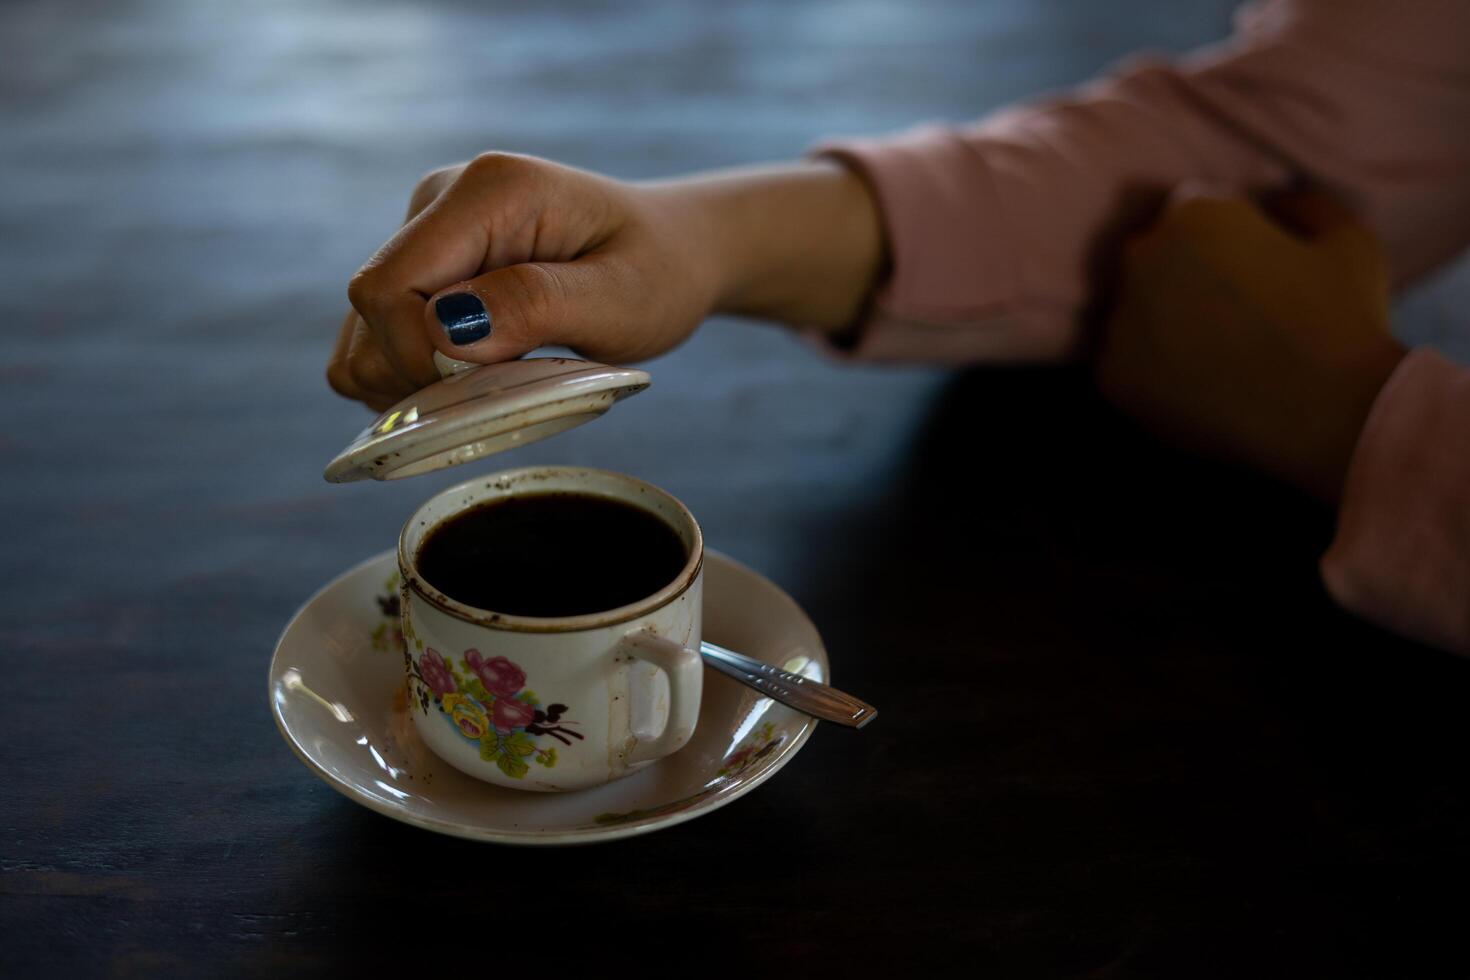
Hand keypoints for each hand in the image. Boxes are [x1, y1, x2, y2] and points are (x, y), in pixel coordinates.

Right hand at [327, 154, 883, 410]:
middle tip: (501, 396)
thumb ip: (535, 306)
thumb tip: (445, 329)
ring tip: (494, 388)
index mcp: (489, 191)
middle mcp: (442, 198)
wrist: (673, 254)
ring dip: (412, 381)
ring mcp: (427, 229)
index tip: (486, 391)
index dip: (417, 357)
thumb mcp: (620, 301)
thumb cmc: (658, 275)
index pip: (388, 286)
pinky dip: (413, 375)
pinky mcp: (426, 263)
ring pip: (364, 329)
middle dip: (416, 375)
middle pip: (369, 309)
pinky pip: (380, 335)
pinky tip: (473, 382)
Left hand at [1095, 189, 1406, 504]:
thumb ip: (1304, 204)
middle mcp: (1143, 258)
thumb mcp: (1348, 238)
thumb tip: (1277, 201)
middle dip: (1185, 284)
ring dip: (1165, 330)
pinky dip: (1155, 378)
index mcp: (1193, 213)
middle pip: (1154, 264)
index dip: (1223, 248)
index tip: (1252, 278)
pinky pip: (1127, 369)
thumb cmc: (1348, 321)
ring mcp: (1120, 319)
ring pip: (1135, 317)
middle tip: (1236, 323)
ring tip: (1223, 360)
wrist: (1330, 415)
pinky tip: (1204, 389)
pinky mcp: (1111, 377)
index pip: (1191, 218)